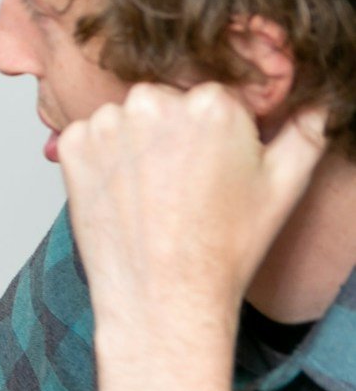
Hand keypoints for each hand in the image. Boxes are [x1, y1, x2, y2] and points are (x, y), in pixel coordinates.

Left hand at [58, 86, 328, 390]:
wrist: (163, 293)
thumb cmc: (224, 245)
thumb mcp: (284, 186)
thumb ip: (307, 132)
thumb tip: (317, 105)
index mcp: (212, 104)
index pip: (214, 97)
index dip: (217, 133)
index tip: (214, 167)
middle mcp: (154, 103)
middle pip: (168, 101)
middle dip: (174, 131)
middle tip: (182, 184)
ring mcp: (108, 124)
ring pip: (128, 118)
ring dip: (136, 142)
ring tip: (153, 192)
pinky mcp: (73, 146)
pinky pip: (89, 136)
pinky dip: (101, 157)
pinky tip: (123, 193)